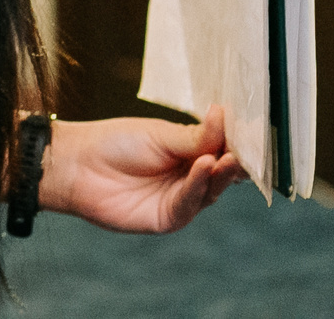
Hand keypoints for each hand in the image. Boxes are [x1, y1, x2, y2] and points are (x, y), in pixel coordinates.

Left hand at [41, 107, 244, 233]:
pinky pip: (190, 203)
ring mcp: (181, 198)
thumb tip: (223, 114)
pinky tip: (204, 166)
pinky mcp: (169, 217)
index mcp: (190, 152)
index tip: (254, 131)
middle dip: (235, 161)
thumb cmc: (115, 143)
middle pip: (222, 173)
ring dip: (221, 174)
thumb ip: (194, 135)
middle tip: (245, 149)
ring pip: (211, 189)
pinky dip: (199, 184)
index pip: (222, 149)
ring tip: (228, 158)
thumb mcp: (159, 134)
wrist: (79, 165)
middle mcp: (190, 177)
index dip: (237, 143)